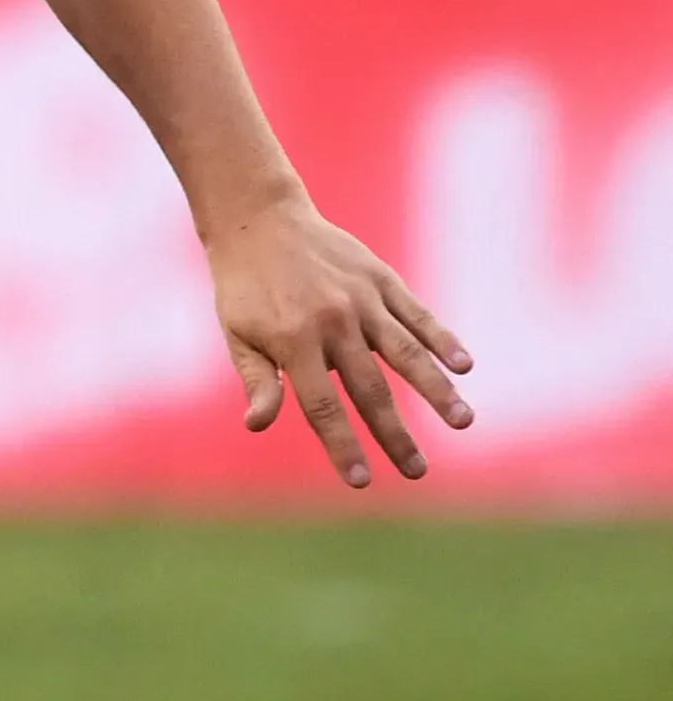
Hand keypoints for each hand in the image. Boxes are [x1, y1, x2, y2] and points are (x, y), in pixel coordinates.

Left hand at [210, 190, 472, 488]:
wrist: (259, 219)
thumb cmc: (244, 287)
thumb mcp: (237, 334)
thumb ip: (256, 379)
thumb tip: (258, 425)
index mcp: (293, 342)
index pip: (322, 406)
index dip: (342, 445)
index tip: (361, 481)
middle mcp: (333, 322)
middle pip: (371, 389)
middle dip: (394, 434)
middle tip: (418, 472)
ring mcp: (362, 300)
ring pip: (406, 352)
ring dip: (437, 389)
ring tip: (462, 422)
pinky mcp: (381, 279)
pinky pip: (416, 314)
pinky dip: (440, 338)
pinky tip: (464, 365)